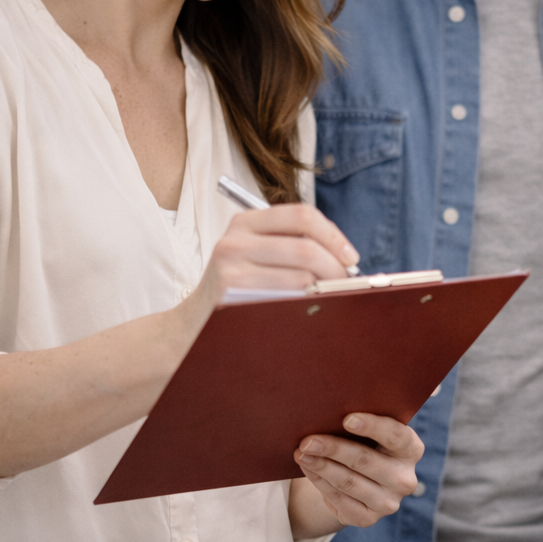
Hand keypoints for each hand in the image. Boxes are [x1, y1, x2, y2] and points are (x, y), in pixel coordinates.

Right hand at [194, 204, 359, 310]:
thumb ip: (290, 248)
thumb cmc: (235, 294)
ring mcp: (231, 263)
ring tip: (331, 299)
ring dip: (326, 288)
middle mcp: (236, 238)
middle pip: (306, 246)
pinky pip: (288, 294)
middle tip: (346, 284)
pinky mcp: (232, 290)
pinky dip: (308, 302)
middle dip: (336, 267)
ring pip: (302, 272)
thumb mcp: (254, 258)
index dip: (334, 235)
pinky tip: (311, 309)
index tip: (351, 257)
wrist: (191, 326)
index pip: (302, 215)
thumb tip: (345, 258)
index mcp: (246, 222)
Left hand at [293, 413, 422, 529]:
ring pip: (349, 481)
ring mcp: (388, 502)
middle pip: (365, 460)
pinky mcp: (368, 518)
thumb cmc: (365, 444)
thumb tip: (332, 407)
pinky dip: (320, 481)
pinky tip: (308, 468)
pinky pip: (339, 498)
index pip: (395, 436)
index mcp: (411, 449)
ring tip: (301, 453)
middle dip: (333, 448)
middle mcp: (405, 479)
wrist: (360, 481)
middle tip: (307, 440)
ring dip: (321, 466)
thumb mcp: (372, 432)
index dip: (372, 426)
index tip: (346, 419)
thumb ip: (363, 420)